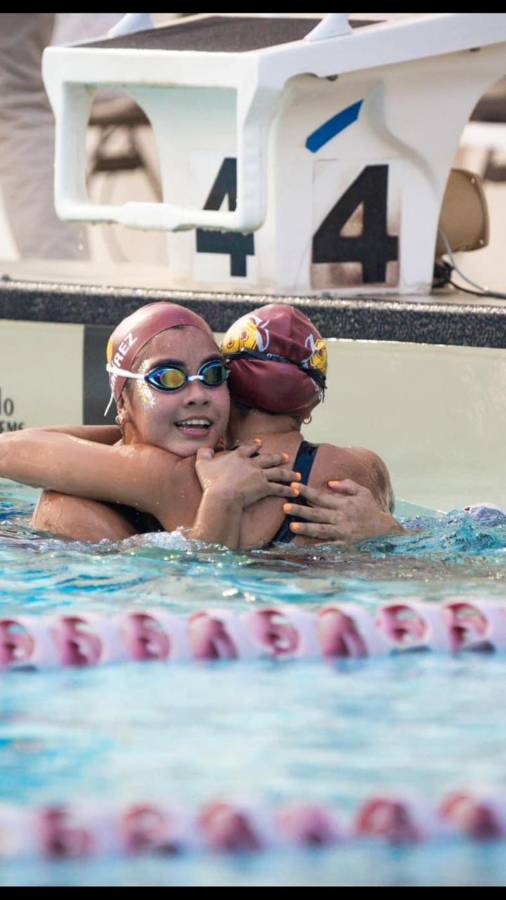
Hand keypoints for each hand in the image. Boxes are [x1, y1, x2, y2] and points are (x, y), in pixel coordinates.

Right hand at [195, 441, 300, 508]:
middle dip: (278, 457)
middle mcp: (251, 463)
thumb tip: (205, 449)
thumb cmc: (211, 481)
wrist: (222, 495)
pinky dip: (288, 490)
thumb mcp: (203, 464)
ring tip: (297, 474)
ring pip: (278, 472)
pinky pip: (279, 488)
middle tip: (286, 457)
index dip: (255, 445)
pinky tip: (296, 491)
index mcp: (238, 456)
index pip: (249, 448)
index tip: (260, 443)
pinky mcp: (264, 488)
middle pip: (268, 458)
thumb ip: (204, 454)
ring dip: (289, 473)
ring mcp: (260, 475)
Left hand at [282, 478, 404, 543]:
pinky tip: (303, 545)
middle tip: (284, 507)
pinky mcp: (343, 544)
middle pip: (317, 513)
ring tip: (292, 527)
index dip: (306, 491)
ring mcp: (341, 532)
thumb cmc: (371, 509)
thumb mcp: (363, 492)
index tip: (293, 486)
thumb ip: (346, 485)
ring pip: (320, 530)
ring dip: (306, 528)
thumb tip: (329, 483)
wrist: (385, 529)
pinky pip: (327, 545)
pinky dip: (316, 546)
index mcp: (343, 504)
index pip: (321, 496)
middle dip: (300, 510)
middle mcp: (340, 517)